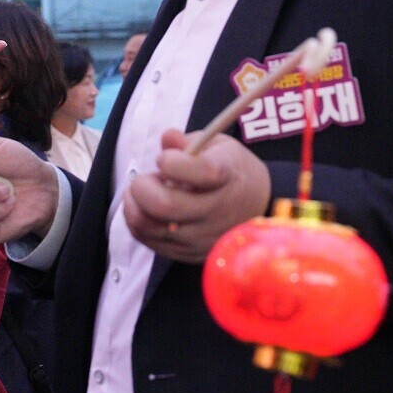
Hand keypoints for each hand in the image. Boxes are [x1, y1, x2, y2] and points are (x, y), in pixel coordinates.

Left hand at [124, 129, 270, 263]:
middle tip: (148, 178)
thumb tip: (167, 138)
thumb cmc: (230, 170)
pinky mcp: (189, 254)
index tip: (164, 158)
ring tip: (146, 193)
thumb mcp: (217, 145)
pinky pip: (149, 241)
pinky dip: (139, 222)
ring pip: (148, 226)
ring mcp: (202, 237)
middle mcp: (216, 211)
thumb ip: (189, 140)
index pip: (198, 171)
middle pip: (164, 206)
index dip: (170, 161)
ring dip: (135, 205)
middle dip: (142, 186)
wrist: (258, 206)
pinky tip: (147, 209)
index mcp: (226, 176)